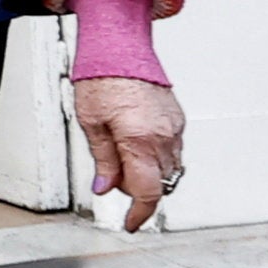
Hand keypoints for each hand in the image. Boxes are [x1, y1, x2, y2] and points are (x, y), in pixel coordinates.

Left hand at [72, 74, 188, 232]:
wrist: (120, 44)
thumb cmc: (102, 76)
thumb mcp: (90, 122)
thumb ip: (103, 159)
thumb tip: (105, 187)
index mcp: (139, 139)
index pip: (147, 192)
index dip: (139, 214)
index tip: (131, 223)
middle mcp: (163, 135)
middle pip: (159, 184)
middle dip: (137, 189)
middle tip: (113, 176)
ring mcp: (174, 127)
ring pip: (170, 169)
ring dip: (150, 174)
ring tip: (124, 156)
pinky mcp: (178, 119)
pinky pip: (173, 151)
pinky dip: (157, 157)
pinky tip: (137, 143)